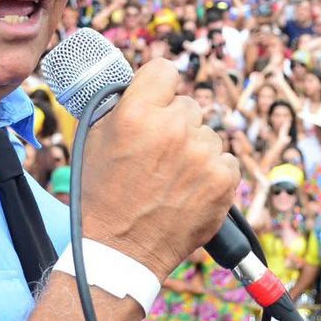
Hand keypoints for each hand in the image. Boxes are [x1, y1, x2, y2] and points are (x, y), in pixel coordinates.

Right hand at [80, 58, 238, 275]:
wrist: (122, 250)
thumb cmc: (102, 195)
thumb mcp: (95, 139)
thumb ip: (121, 106)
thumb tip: (139, 86)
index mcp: (137, 112)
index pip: (164, 70)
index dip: (158, 87)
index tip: (157, 100)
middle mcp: (173, 127)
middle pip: (187, 106)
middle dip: (175, 125)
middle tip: (158, 154)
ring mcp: (202, 153)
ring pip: (207, 135)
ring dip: (194, 151)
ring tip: (171, 179)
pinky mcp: (224, 179)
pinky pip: (225, 160)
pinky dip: (212, 173)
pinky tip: (190, 190)